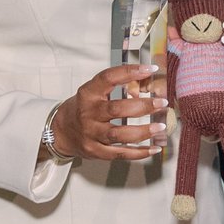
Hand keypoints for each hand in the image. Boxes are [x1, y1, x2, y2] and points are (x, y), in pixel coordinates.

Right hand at [51, 64, 166, 160]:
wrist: (61, 132)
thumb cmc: (82, 108)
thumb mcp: (92, 93)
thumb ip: (115, 87)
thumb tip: (147, 80)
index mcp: (88, 94)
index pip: (109, 78)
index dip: (130, 72)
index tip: (150, 69)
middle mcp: (88, 114)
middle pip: (117, 109)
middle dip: (143, 106)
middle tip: (162, 103)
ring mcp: (91, 134)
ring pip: (119, 135)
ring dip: (143, 131)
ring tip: (161, 126)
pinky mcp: (95, 151)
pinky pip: (120, 154)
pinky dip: (139, 152)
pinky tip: (154, 148)